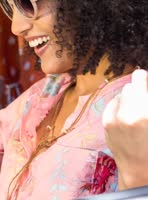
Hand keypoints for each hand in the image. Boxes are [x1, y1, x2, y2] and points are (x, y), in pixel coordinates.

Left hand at [103, 69, 147, 188]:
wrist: (141, 172)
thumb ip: (147, 98)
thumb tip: (142, 80)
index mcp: (143, 114)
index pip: (139, 81)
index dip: (142, 78)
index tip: (143, 76)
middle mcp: (125, 114)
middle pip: (130, 87)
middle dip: (138, 90)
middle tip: (143, 100)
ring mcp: (112, 119)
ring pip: (120, 95)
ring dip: (129, 98)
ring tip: (137, 109)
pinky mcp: (104, 124)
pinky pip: (112, 104)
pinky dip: (119, 105)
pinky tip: (128, 114)